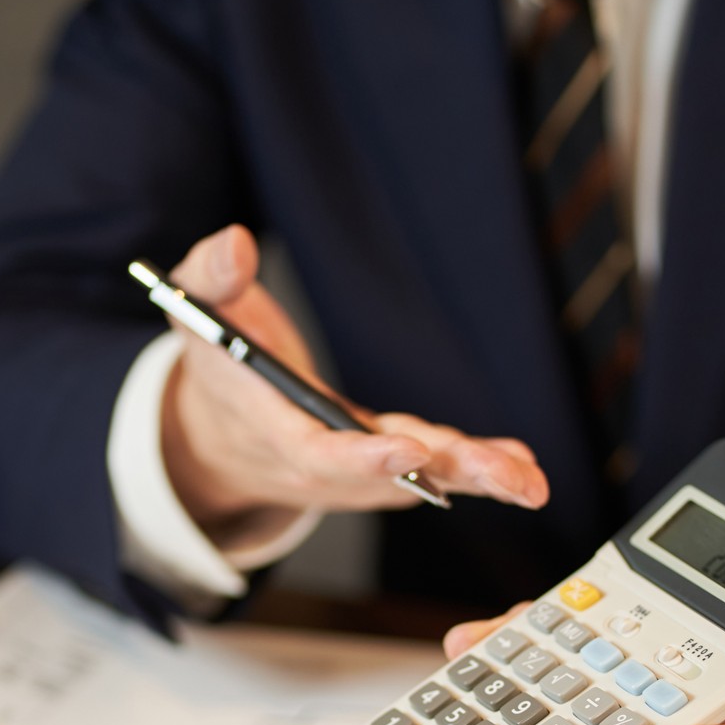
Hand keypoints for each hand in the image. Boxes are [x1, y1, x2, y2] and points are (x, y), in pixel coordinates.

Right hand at [161, 225, 549, 543]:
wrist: (219, 436)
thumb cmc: (216, 364)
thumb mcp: (195, 312)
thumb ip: (209, 278)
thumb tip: (233, 242)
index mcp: (271, 428)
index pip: (316, 453)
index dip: (362, 459)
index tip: (408, 451)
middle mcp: (320, 462)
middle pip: (385, 478)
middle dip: (445, 474)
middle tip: (503, 477)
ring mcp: (357, 470)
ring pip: (420, 478)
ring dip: (477, 479)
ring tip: (529, 482)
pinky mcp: (385, 463)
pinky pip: (433, 469)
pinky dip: (477, 467)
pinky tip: (522, 465)